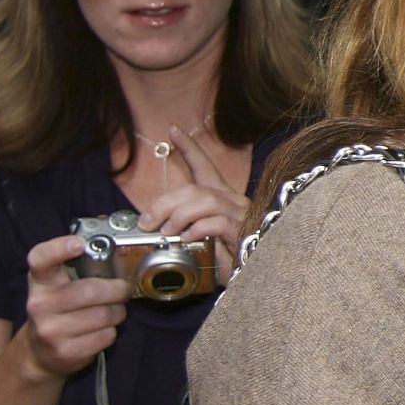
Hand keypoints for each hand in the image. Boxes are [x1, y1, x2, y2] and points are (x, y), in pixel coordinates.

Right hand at [24, 236, 130, 376]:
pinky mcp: (65, 352)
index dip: (59, 249)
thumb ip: (79, 268)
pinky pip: (105, 336)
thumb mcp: (60, 286)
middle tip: (123, 289)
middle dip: (117, 290)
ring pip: (104, 315)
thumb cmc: (59, 310)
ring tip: (112, 311)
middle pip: (90, 290)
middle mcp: (39, 304)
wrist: (40, 353)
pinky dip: (111, 331)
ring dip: (117, 312)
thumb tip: (117, 252)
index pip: (41, 259)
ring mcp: (50, 330)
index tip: (78, 244)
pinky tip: (100, 330)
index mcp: (41, 282)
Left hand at [138, 122, 248, 278]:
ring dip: (179, 215)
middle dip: (165, 203)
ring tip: (167, 232)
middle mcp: (233, 201)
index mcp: (222, 198)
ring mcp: (240, 215)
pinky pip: (216, 222)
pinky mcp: (243, 231)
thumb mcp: (203, 239)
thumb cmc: (230, 257)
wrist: (258, 274)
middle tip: (147, 222)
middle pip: (196, 188)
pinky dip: (196, 229)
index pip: (205, 166)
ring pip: (205, 200)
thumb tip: (156, 229)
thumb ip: (185, 230)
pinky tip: (187, 239)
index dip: (189, 147)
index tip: (173, 131)